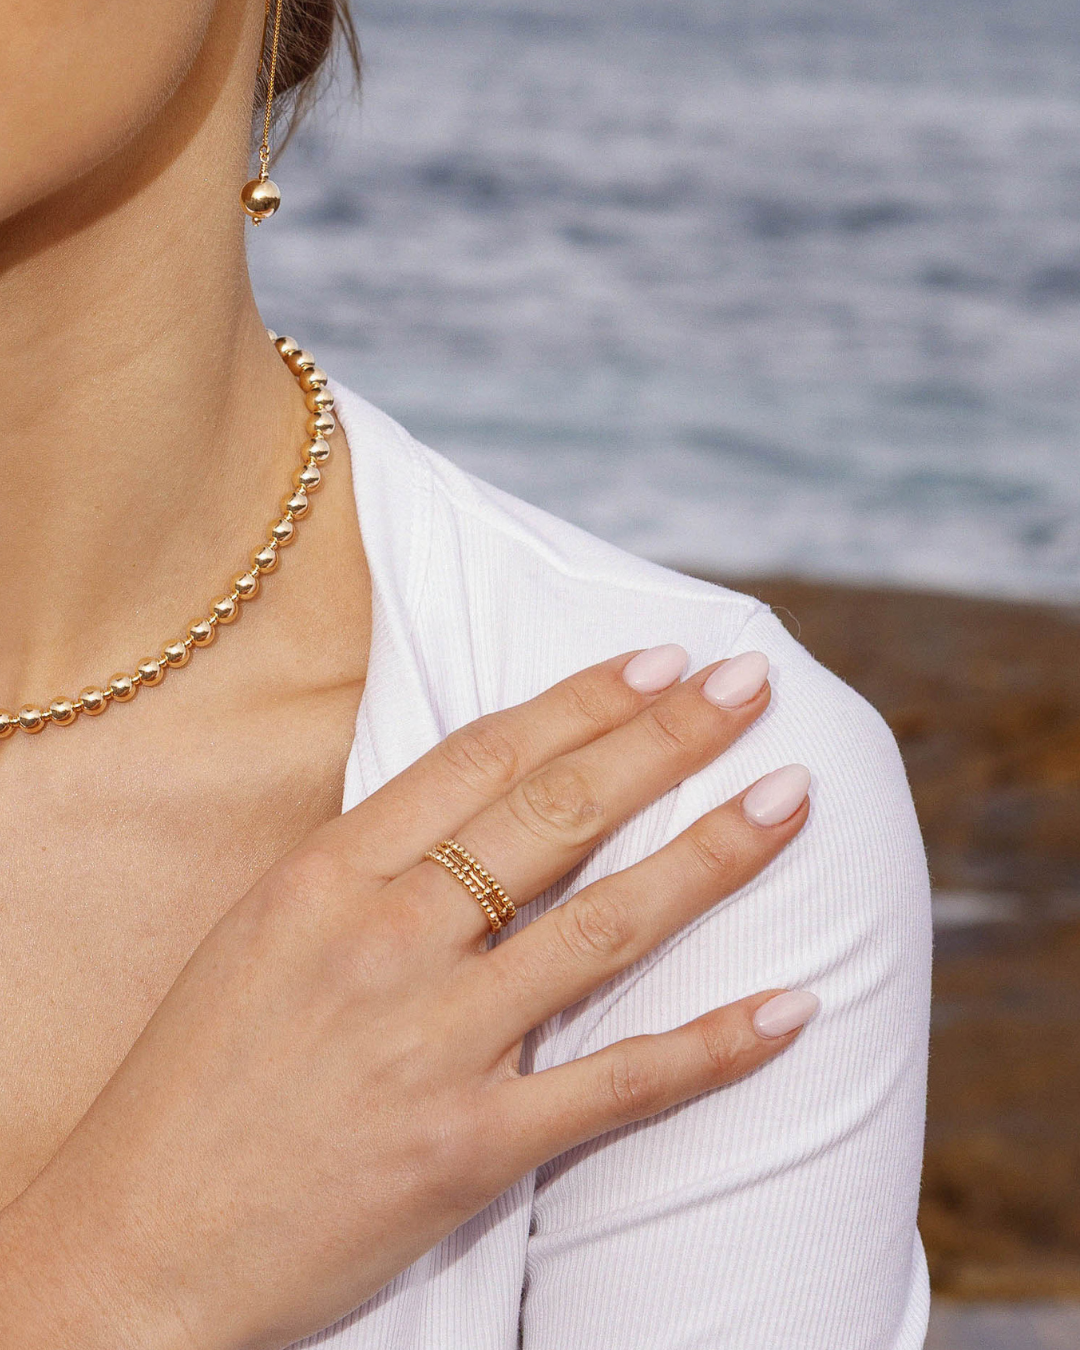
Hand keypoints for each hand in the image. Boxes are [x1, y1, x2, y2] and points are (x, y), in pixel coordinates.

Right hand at [0, 644, 813, 1349]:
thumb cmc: (194, 1079)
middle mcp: (388, 938)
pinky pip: (616, 1084)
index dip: (583, 701)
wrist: (133, 1243)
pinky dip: (713, 1045)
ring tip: (792, 798)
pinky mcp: (467, 1145)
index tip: (658, 662)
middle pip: (556, 815)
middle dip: (668, 739)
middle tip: (752, 686)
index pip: (482, 758)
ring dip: (713, 855)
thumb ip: (363, 869)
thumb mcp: (260, 931)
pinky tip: (789, 1006)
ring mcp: (433, 1041)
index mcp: (328, 874)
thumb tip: (472, 811)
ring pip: (606, 926)